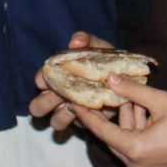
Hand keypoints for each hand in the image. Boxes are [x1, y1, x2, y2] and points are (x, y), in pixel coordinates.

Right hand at [28, 32, 148, 132]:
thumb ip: (85, 39)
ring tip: (75, 105)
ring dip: (63, 115)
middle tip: (60, 96)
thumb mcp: (97, 45)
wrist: (127, 76)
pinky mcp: (85, 121)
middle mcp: (59, 94)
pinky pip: (77, 126)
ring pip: (55, 121)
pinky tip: (92, 110)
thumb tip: (74, 43)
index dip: (42, 80)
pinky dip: (83, 120)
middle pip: (38, 106)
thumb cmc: (105, 59)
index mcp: (57, 74)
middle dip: (44, 103)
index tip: (50, 80)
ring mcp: (71, 110)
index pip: (40, 79)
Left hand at [71, 77, 166, 166]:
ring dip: (131, 120)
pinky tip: (149, 113)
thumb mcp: (163, 101)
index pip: (101, 131)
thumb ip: (134, 90)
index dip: (86, 114)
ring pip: (127, 140)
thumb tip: (110, 79)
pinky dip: (139, 131)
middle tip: (112, 92)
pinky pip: (137, 148)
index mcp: (135, 150)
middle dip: (115, 113)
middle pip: (114, 135)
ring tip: (140, 99)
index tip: (71, 101)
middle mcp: (135, 165)